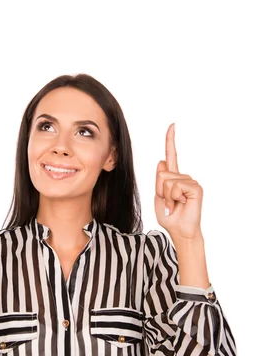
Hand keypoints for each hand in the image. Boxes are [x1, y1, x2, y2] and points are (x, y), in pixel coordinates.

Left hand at [154, 123, 202, 239]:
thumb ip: (159, 180)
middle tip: (169, 203)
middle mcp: (183, 177)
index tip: (172, 125)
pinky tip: (181, 204)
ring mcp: (191, 181)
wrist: (179, 231)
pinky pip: (176, 187)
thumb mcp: (158, 197)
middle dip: (160, 190)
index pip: (171, 155)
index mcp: (173, 177)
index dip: (170, 140)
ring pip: (166, 180)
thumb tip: (161, 161)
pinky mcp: (196, 188)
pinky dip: (173, 198)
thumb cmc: (169, 216)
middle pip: (160, 173)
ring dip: (166, 196)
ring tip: (175, 205)